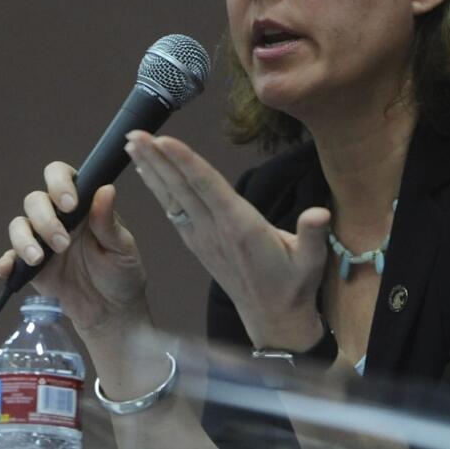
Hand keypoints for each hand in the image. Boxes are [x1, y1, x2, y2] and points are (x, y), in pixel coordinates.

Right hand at [0, 165, 150, 336]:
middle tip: (64, 243)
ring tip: (41, 258)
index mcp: (84, 206)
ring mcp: (42, 241)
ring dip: (25, 239)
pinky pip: (10, 259)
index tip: (69, 203)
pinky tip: (8, 269)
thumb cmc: (122, 273)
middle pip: (35, 200)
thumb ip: (108, 221)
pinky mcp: (30, 267)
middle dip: (45, 219)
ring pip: (19, 225)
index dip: (59, 182)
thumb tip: (106, 189)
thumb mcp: (122, 248)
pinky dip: (6, 262)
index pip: (62, 177)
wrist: (111, 311)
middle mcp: (59, 218)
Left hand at [124, 131, 329, 350]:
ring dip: (151, 169)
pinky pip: (173, 210)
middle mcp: (215, 230)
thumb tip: (319, 214)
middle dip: (156, 158)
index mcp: (240, 227)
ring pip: (172, 197)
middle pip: (181, 187)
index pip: (208, 187)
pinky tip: (147, 173)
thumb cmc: (294, 284)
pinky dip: (158, 188)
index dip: (185, 162)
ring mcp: (203, 237)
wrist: (272, 318)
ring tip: (131, 143)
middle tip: (133, 131)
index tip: (163, 140)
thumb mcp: (311, 261)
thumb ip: (313, 235)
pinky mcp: (198, 243)